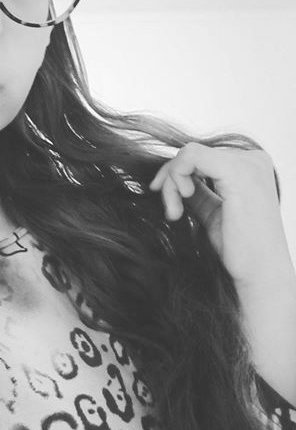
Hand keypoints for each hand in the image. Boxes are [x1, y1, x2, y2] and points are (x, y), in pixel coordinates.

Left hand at [148, 142, 294, 293]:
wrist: (260, 275)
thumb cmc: (240, 249)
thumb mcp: (212, 210)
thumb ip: (197, 189)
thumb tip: (170, 175)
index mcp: (251, 166)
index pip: (201, 156)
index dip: (176, 175)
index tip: (169, 202)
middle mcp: (253, 159)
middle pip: (191, 154)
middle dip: (171, 181)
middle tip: (171, 212)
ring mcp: (247, 163)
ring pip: (187, 155)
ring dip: (171, 183)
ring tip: (174, 212)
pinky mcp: (236, 172)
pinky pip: (189, 157)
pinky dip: (176, 177)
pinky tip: (182, 200)